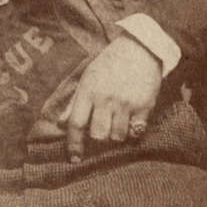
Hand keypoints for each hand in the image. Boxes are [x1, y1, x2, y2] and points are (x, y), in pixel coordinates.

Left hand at [66, 35, 161, 162]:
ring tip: (117, 124)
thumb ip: (75, 101)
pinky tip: (131, 122)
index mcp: (89, 90)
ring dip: (116, 135)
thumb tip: (61, 123)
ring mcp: (126, 103)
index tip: (74, 158)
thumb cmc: (111, 63)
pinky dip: (132, 132)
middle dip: (98, 139)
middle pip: (98, 135)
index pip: (76, 123)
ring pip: (117, 136)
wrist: (141, 48)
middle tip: (101, 132)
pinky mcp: (144, 106)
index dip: (74, 144)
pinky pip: (136, 131)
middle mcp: (106, 98)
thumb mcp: (88, 76)